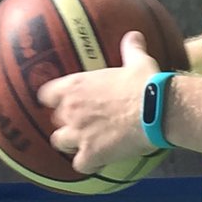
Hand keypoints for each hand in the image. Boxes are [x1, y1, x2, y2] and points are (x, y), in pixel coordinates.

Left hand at [37, 31, 161, 172]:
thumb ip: (130, 48)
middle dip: (66, 122)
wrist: (156, 109)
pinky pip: (79, 165)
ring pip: (59, 142)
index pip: (45, 94)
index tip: (62, 101)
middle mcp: (70, 109)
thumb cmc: (145, 82)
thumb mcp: (136, 60)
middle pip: (55, 119)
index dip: (53, 99)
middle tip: (83, 123)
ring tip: (86, 143)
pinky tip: (98, 161)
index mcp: (75, 85)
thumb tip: (134, 35)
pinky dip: (87, 164)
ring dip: (71, 144)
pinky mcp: (91, 153)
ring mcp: (78, 133)